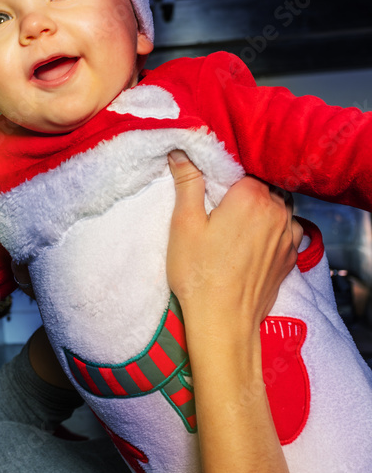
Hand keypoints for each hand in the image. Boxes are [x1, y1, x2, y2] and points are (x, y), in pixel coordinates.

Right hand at [166, 150, 302, 329]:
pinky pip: (286, 229)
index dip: (225, 175)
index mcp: (252, 197)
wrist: (223, 321)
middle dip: (242, 191)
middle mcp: (278, 211)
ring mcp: (289, 235)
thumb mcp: (184, 223)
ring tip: (234, 225)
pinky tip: (251, 241)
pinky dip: (272, 228)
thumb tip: (181, 151)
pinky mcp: (291, 256)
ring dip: (260, 209)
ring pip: (277, 206)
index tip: (208, 187)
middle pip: (262, 186)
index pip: (243, 169)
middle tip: (216, 207)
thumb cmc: (199, 272)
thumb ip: (187, 182)